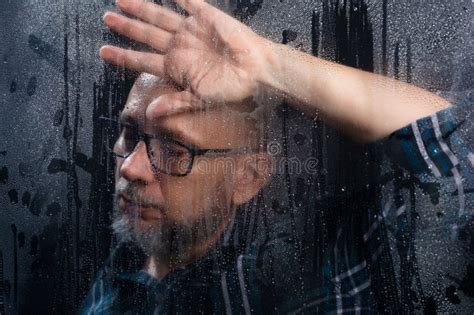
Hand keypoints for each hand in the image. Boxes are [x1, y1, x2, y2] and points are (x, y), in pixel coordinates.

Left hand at [101, 0, 271, 114]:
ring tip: (121, 0)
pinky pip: (188, 1)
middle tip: (106, 18)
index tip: (103, 52)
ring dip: (141, 7)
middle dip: (126, 26)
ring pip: (159, 16)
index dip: (122, 56)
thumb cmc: (230, 88)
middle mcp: (179, 46)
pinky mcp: (206, 16)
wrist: (256, 70)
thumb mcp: (199, 99)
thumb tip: (150, 114)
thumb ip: (175, 103)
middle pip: (146, 34)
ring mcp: (191, 30)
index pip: (142, 60)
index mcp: (175, 67)